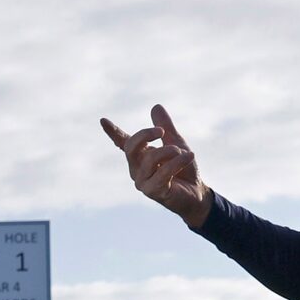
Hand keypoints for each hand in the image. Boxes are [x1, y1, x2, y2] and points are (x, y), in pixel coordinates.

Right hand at [100, 105, 211, 228]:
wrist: (197, 193)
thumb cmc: (185, 169)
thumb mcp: (177, 143)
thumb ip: (167, 128)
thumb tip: (155, 107)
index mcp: (140, 156)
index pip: (123, 143)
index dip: (113, 132)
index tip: (103, 120)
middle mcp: (137, 169)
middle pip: (131, 147)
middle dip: (145, 135)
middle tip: (161, 130)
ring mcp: (142, 182)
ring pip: (149, 159)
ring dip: (169, 151)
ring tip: (184, 152)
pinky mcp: (153, 191)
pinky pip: (163, 173)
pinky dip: (177, 162)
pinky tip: (189, 156)